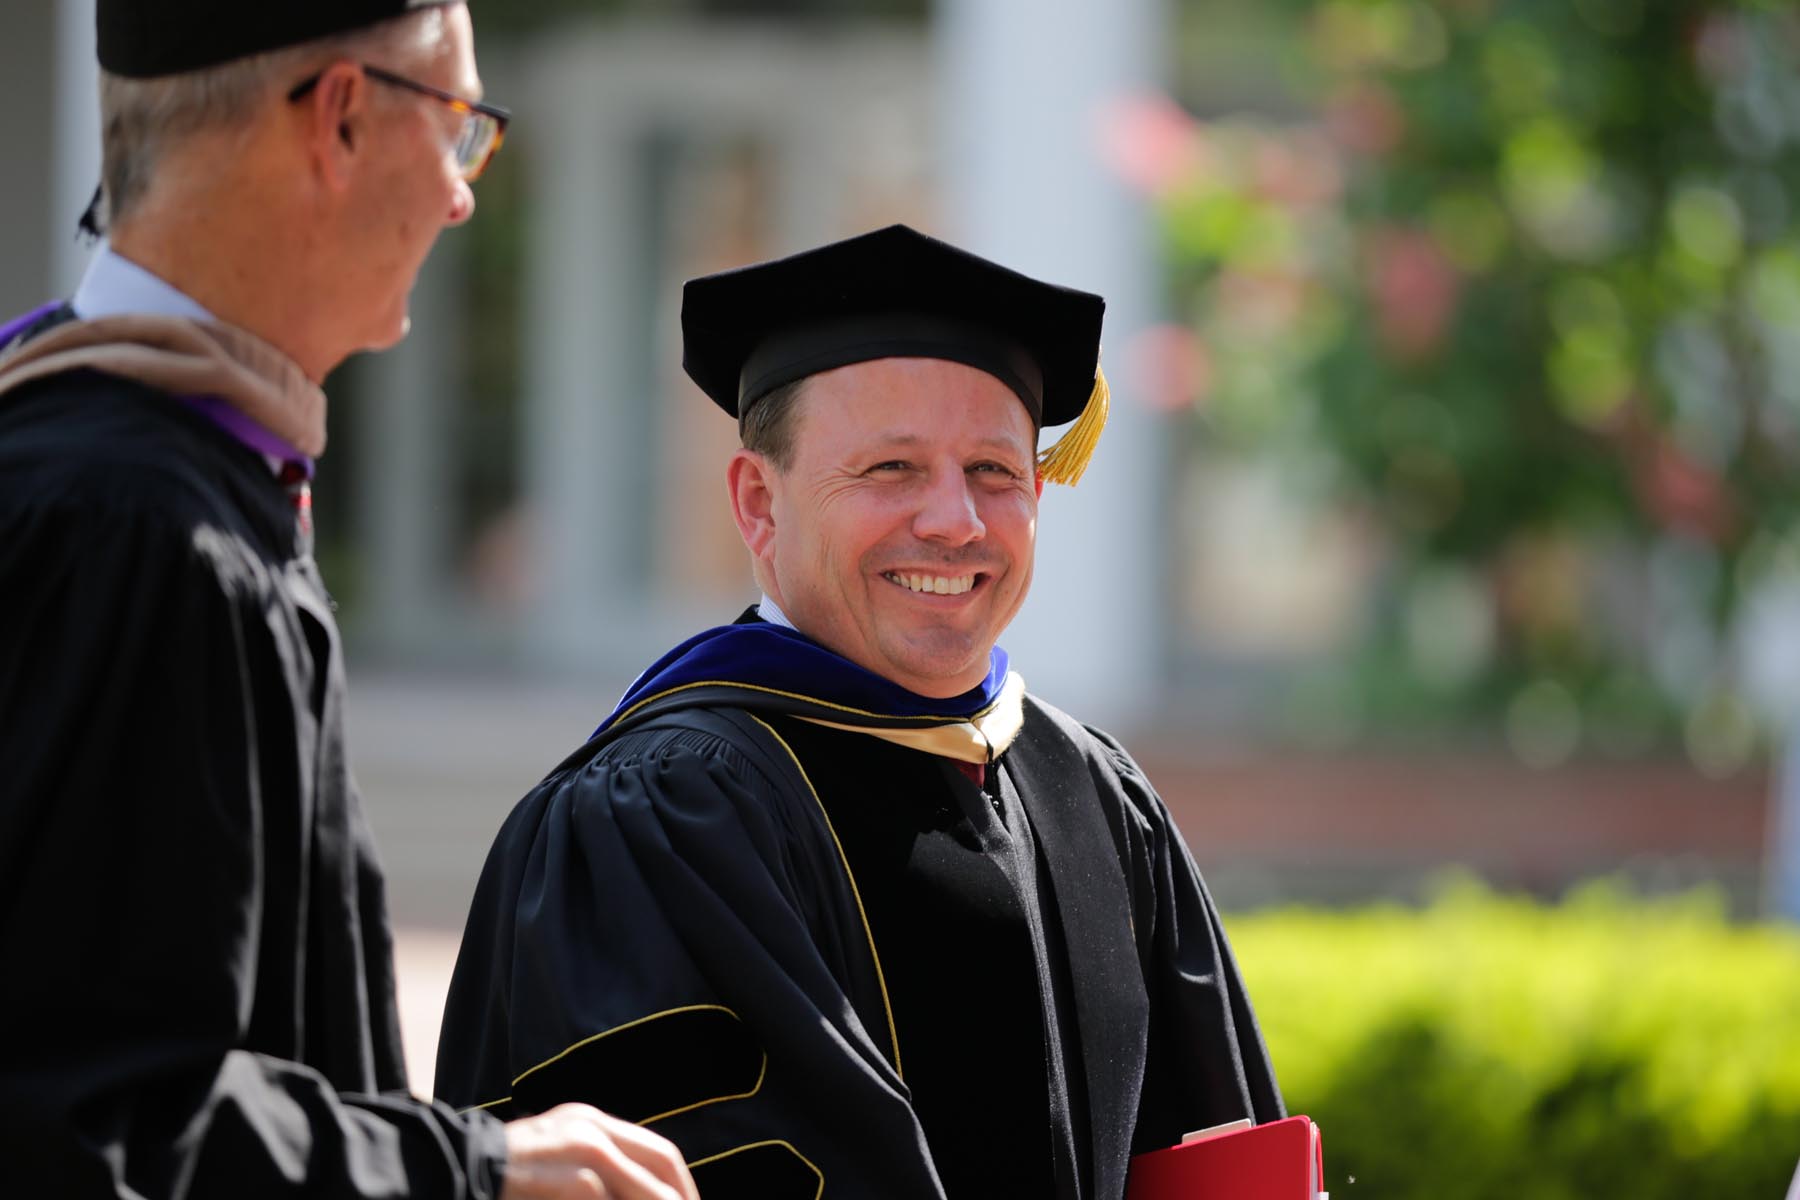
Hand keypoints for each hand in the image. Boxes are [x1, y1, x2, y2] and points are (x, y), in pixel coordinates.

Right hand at [500, 1103, 698, 1199]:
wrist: (449, 1166)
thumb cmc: (504, 1177)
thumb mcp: (555, 1160)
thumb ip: (596, 1172)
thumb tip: (648, 1191)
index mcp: (589, 1122)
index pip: (658, 1150)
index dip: (681, 1184)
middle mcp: (590, 1127)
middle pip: (661, 1161)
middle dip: (681, 1196)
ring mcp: (579, 1149)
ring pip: (645, 1187)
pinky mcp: (566, 1177)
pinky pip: (601, 1198)